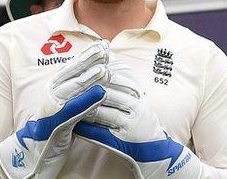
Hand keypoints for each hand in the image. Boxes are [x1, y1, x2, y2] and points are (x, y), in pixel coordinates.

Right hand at [0, 41, 109, 178]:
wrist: (39, 148)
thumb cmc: (59, 123)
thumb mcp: (71, 101)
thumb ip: (82, 87)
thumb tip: (102, 69)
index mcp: (56, 85)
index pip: (73, 66)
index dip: (88, 54)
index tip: (103, 44)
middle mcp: (52, 93)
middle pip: (72, 73)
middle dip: (89, 60)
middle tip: (105, 49)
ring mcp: (52, 107)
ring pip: (72, 89)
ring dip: (89, 78)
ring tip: (105, 70)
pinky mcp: (55, 122)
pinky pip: (72, 109)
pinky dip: (86, 100)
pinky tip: (100, 93)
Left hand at [74, 63, 200, 178]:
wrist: (157, 154)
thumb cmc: (144, 127)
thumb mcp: (141, 106)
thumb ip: (126, 92)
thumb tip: (109, 73)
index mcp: (139, 100)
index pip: (117, 82)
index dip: (99, 78)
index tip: (83, 74)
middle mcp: (137, 111)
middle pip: (108, 96)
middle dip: (88, 92)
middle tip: (71, 89)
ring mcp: (130, 127)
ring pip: (102, 114)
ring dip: (84, 110)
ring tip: (69, 106)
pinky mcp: (122, 142)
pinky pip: (99, 134)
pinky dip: (86, 130)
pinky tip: (75, 127)